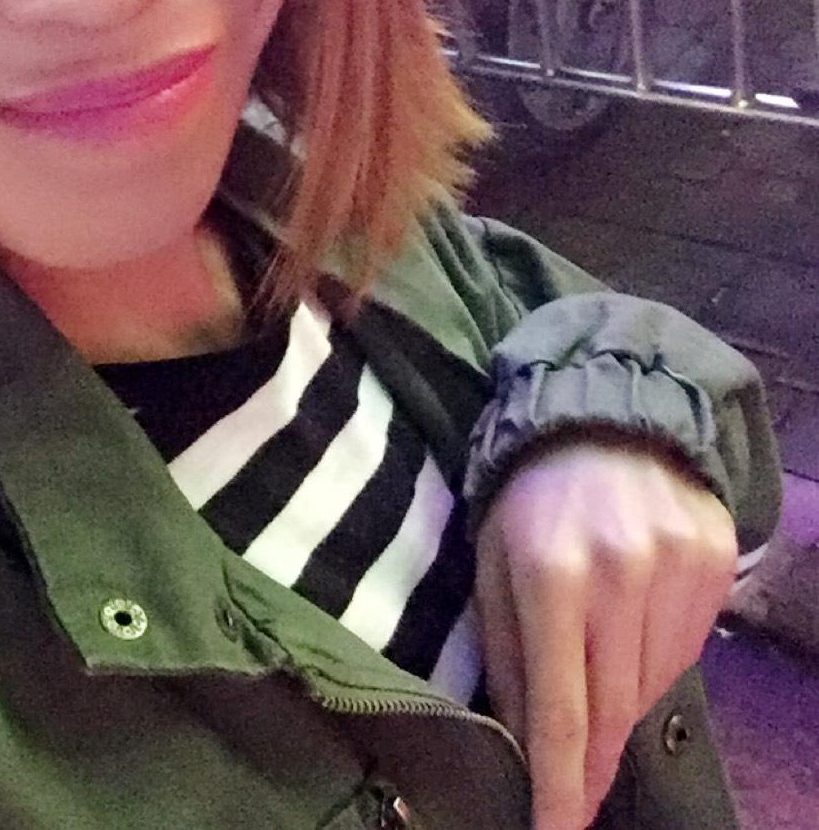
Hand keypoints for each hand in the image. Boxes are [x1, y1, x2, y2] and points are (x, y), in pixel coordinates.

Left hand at [474, 438, 736, 829]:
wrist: (603, 418)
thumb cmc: (527, 497)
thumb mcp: (491, 563)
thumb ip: (505, 652)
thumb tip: (522, 741)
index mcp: (550, 577)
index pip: (561, 709)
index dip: (560, 784)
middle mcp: (622, 577)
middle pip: (613, 709)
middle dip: (592, 760)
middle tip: (573, 787)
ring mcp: (678, 570)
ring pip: (653, 686)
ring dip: (621, 703)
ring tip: (595, 669)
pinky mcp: (715, 564)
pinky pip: (686, 649)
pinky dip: (655, 660)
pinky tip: (630, 628)